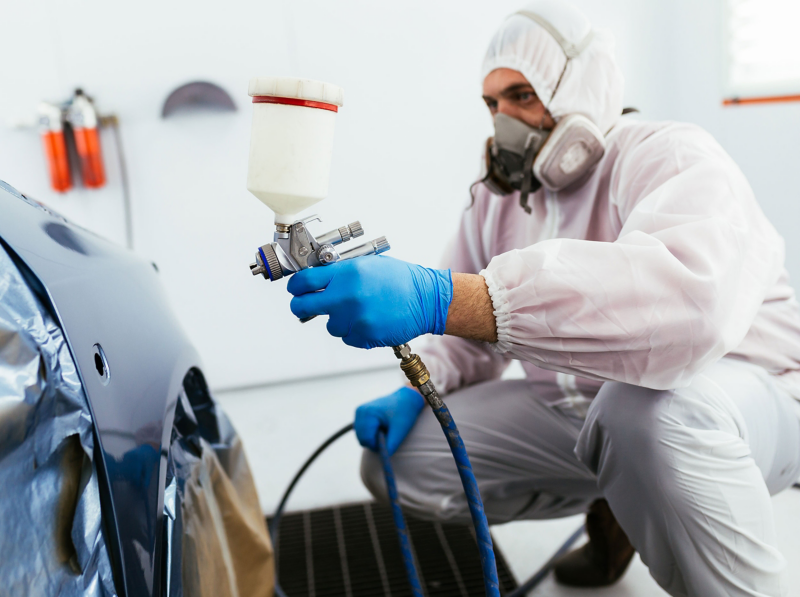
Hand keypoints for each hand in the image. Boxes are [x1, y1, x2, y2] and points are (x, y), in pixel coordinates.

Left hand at [287, 255, 452, 348]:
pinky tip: (370, 320)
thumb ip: (340, 272)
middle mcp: (346, 296)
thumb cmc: (400, 280)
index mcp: (346, 274)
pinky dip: (354, 332)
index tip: (296, 289)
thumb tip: (316, 278)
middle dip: (301, 306)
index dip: (295, 287)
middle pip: (303, 306)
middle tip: (306, 305)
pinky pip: (347, 337)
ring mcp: (354, 319)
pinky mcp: (363, 336)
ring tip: (359, 311)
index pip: (304, 281)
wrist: (425, 299)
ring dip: (338, 320)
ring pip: (329, 325)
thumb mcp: (367, 265)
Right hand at [355, 387, 425, 455]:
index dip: (377, 445)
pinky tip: (381, 426)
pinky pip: (363, 432)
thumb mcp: (400, 430)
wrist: (407, 398)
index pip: (366, 439)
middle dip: (375, 441)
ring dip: (374, 438)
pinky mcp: (361, 415)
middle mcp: (360, 411)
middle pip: (362, 439)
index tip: (389, 440)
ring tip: (386, 428)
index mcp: (368, 413)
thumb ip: (391, 444)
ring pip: (362, 437)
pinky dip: (372, 434)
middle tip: (388, 434)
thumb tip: (384, 457)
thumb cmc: (405, 412)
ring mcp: (359, 412)